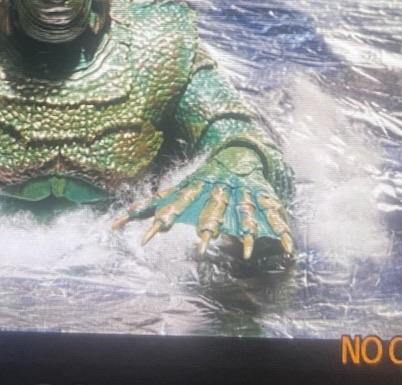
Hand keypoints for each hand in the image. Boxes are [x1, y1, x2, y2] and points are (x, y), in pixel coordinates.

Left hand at [113, 146, 293, 259]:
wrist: (239, 147)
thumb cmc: (202, 178)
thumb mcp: (177, 189)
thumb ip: (148, 207)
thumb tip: (113, 224)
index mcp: (195, 188)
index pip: (173, 203)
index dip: (160, 219)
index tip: (144, 238)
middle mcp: (218, 189)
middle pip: (210, 210)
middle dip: (207, 228)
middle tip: (201, 249)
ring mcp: (241, 192)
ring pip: (244, 213)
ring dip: (246, 233)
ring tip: (247, 253)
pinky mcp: (262, 196)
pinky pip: (272, 214)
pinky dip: (282, 232)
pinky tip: (288, 250)